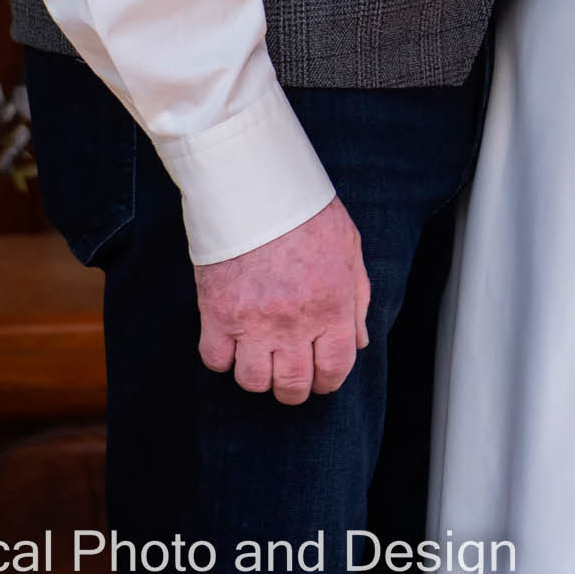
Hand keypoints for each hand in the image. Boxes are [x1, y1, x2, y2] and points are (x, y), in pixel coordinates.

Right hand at [194, 196, 370, 402]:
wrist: (255, 184)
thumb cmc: (305, 211)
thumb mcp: (349, 248)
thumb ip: (358, 299)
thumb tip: (359, 342)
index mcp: (331, 306)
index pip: (335, 370)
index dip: (328, 381)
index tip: (320, 377)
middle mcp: (294, 322)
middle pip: (293, 385)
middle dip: (294, 388)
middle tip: (290, 374)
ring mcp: (253, 321)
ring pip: (253, 381)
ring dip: (259, 375)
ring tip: (261, 355)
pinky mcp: (217, 313)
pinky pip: (215, 360)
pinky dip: (224, 357)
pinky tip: (232, 340)